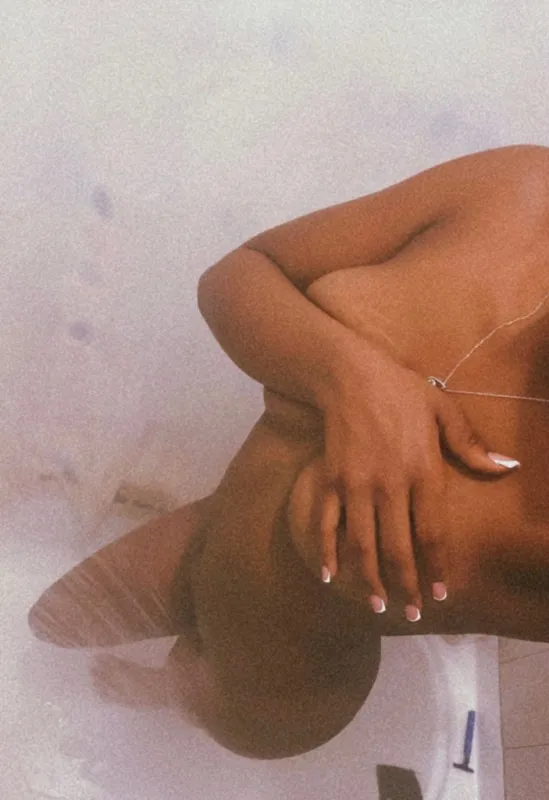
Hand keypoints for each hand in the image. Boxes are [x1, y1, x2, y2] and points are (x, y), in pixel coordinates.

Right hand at [318, 342, 518, 618]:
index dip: (437, 567)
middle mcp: (390, 486)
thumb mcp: (443, 410)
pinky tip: (329, 576)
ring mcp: (357, 485)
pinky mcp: (331, 480)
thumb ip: (471, 445)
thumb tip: (507, 468)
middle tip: (413, 613)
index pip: (433, 532)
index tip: (442, 594)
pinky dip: (327, 551)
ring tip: (377, 605)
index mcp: (423, 471)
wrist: (349, 373)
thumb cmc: (401, 390)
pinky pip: (327, 523)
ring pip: (364, 544)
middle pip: (399, 547)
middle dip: (407, 585)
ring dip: (371, 578)